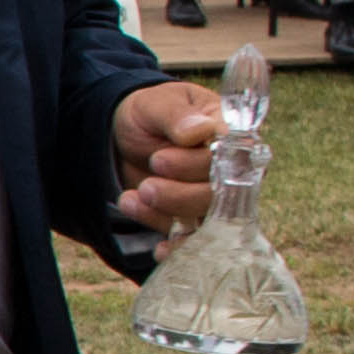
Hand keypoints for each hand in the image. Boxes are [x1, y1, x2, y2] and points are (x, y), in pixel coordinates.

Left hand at [112, 80, 226, 235]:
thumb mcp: (158, 104)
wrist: (123, 134)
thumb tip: (198, 131)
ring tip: (132, 199)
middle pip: (219, 195)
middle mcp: (229, 171)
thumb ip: (177, 116)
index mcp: (229, 136)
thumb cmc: (151, 112)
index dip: (196, 165)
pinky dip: (177, 247)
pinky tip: (160, 250)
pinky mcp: (191, 218)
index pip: (230, 158)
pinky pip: (193, 239)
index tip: (160, 160)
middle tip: (146, 185)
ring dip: (167, 215)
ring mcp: (211, 198)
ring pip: (205, 220)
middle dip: (179, 195)